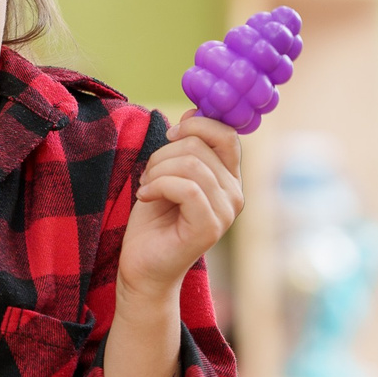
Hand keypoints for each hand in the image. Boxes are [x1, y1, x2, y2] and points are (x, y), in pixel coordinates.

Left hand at [119, 111, 242, 304]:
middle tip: (149, 175)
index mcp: (228, 178)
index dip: (196, 124)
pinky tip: (145, 197)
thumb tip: (195, 110)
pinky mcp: (210, 227)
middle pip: (201, 145)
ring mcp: (226, 212)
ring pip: (192, 164)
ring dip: (157, 171)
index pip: (227, 134)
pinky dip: (157, 186)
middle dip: (163, 153)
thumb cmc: (153, 221)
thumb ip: (185, 146)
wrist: (142, 266)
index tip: (169, 136)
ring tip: (146, 188)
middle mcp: (235, 194)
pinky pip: (186, 187)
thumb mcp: (167, 173)